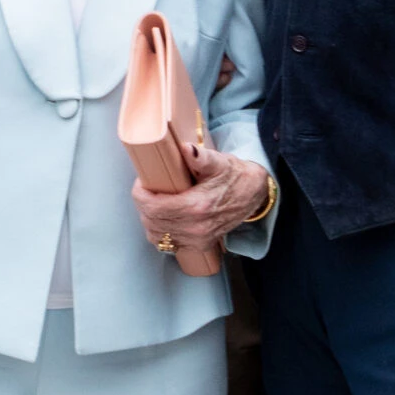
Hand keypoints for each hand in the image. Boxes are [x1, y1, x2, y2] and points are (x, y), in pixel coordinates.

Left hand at [132, 143, 271, 257]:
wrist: (254, 195)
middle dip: (143, 204)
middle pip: (151, 222)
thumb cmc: (234, 176)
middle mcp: (196, 228)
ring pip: (156, 236)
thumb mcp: (220, 162)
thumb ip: (201, 157)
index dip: (140, 194)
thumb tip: (187, 149)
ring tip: (154, 202)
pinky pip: (168, 244)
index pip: (153, 207)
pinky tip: (164, 217)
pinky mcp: (199, 245)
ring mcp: (197, 239)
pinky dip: (160, 232)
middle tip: (148, 189)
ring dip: (149, 219)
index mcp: (197, 207)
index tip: (142, 181)